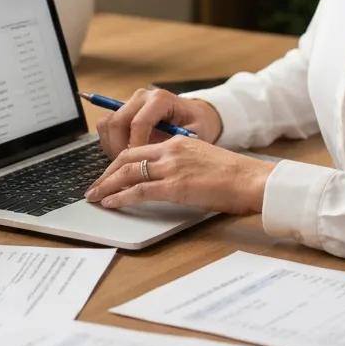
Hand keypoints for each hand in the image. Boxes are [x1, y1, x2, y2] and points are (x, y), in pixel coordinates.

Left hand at [85, 135, 273, 214]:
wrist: (250, 179)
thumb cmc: (233, 175)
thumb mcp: (203, 160)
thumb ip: (183, 163)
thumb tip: (166, 178)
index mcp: (178, 142)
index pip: (138, 149)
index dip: (119, 163)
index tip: (109, 174)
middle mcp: (171, 150)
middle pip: (127, 158)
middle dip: (106, 174)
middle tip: (94, 187)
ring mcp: (172, 167)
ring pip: (128, 173)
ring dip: (107, 186)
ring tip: (95, 197)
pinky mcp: (175, 186)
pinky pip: (139, 191)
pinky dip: (121, 197)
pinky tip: (111, 203)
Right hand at [96, 87, 221, 154]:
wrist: (196, 115)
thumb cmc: (197, 125)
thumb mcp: (195, 135)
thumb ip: (176, 145)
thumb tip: (156, 162)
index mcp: (160, 99)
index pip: (138, 123)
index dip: (136, 147)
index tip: (141, 166)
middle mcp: (141, 97)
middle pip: (116, 123)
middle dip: (119, 149)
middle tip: (129, 170)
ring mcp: (129, 102)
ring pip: (106, 124)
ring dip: (111, 147)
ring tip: (126, 164)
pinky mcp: (122, 110)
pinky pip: (105, 127)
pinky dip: (109, 144)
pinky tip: (124, 157)